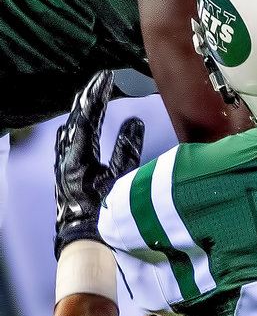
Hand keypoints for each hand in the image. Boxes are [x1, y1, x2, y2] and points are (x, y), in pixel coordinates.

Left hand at [56, 71, 145, 254]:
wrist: (84, 239)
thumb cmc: (106, 213)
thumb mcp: (122, 180)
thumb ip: (127, 150)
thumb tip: (135, 122)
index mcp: (78, 156)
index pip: (88, 117)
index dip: (98, 94)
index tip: (107, 76)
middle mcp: (66, 157)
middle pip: (76, 118)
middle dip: (89, 97)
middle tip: (102, 80)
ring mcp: (63, 164)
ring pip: (70, 128)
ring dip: (82, 111)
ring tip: (92, 96)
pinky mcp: (65, 171)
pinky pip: (67, 142)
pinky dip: (76, 128)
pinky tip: (76, 126)